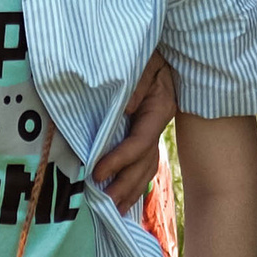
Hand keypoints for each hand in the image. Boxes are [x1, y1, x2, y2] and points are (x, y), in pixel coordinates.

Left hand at [94, 53, 176, 211]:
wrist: (158, 47)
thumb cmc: (147, 50)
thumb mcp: (144, 60)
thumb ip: (136, 82)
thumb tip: (128, 108)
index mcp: (160, 107)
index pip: (140, 141)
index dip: (119, 159)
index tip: (97, 172)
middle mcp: (158, 123)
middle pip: (145, 162)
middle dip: (125, 185)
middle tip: (104, 204)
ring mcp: (154, 129)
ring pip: (146, 167)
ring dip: (130, 190)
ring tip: (112, 210)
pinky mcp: (145, 131)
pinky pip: (142, 161)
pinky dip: (133, 181)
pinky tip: (122, 198)